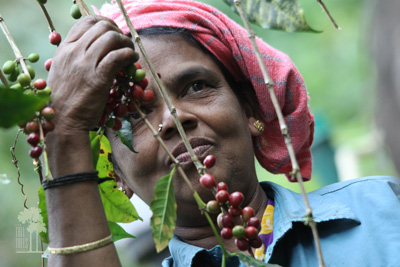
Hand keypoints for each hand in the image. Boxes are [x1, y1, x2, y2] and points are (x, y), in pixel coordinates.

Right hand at [47, 15, 135, 133]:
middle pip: (102, 27)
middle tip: (126, 45)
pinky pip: (117, 56)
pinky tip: (132, 60)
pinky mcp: (97, 78)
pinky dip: (129, 55)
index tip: (115, 34)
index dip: (106, 25)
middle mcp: (73, 52)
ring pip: (111, 38)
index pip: (87, 22)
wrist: (62, 123)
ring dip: (126, 43)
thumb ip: (75, 59)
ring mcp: (84, 64)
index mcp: (64, 49)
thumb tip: (95, 50)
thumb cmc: (64, 102)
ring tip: (131, 54)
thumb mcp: (63, 73)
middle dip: (119, 33)